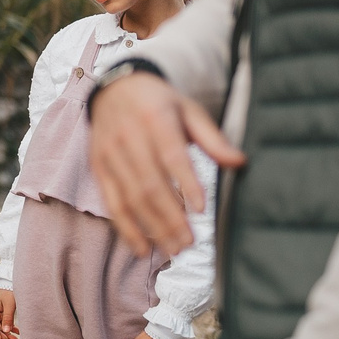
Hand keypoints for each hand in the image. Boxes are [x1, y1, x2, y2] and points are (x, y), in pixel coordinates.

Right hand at [0, 287, 18, 338]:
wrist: (12, 280)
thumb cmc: (11, 291)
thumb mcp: (9, 304)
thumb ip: (8, 318)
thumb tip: (6, 331)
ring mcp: (0, 312)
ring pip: (2, 328)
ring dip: (8, 336)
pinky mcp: (5, 311)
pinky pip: (6, 323)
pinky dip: (11, 329)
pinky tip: (18, 333)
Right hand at [88, 70, 243, 257]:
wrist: (114, 88)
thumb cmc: (159, 102)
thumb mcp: (189, 110)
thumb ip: (213, 139)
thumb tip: (240, 162)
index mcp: (155, 118)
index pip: (171, 155)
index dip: (185, 183)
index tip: (200, 210)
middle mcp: (128, 137)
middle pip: (149, 184)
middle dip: (170, 217)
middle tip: (190, 242)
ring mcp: (110, 154)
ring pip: (131, 198)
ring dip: (152, 227)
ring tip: (174, 250)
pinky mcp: (99, 168)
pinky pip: (111, 202)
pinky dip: (126, 228)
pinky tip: (142, 248)